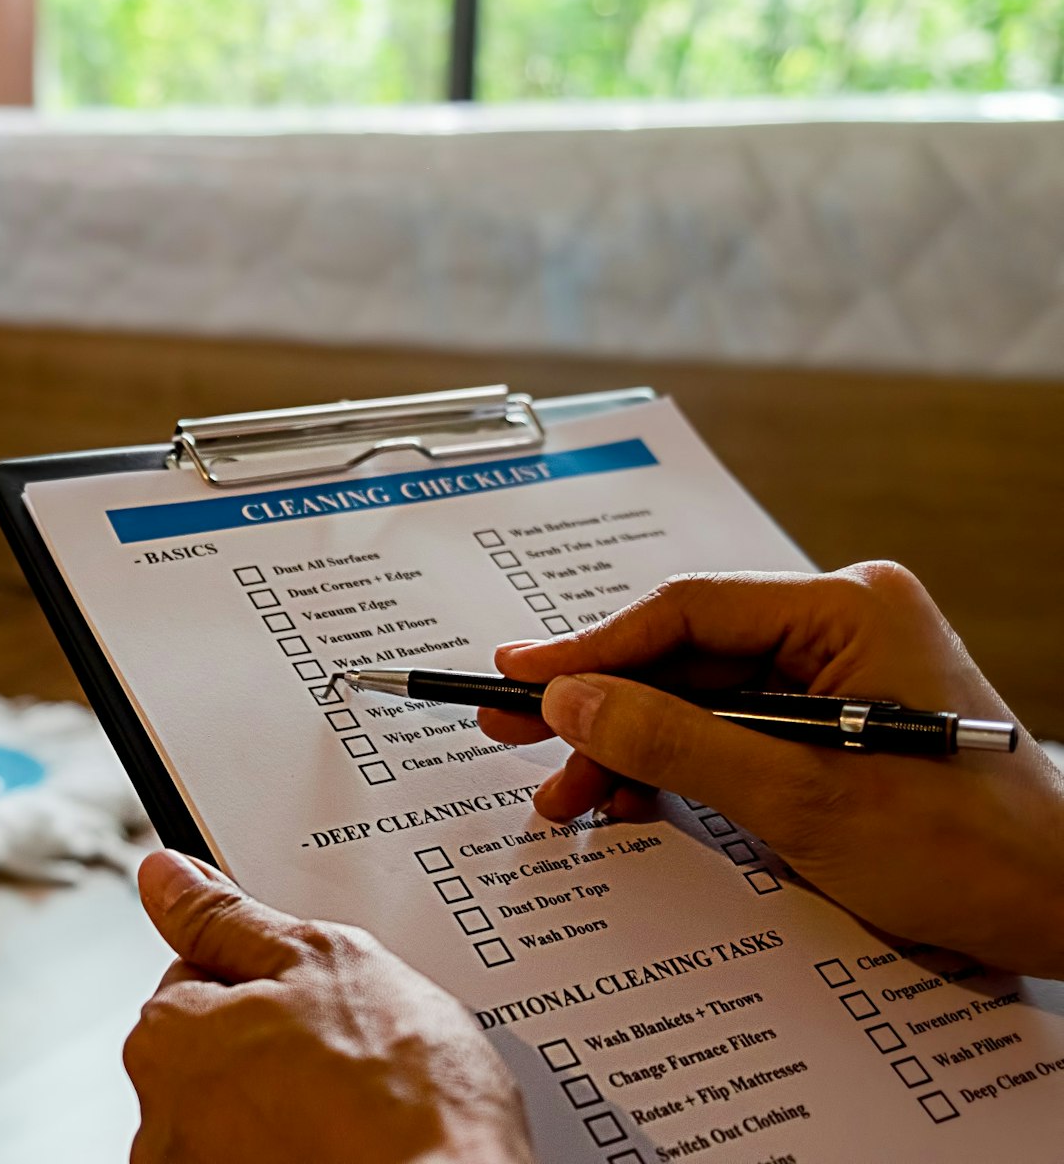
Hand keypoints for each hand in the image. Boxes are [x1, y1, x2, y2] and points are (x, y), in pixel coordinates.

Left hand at [124, 850, 530, 1163]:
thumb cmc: (399, 1096)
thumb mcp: (321, 960)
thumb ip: (229, 917)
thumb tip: (167, 878)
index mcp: (166, 1036)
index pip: (195, 974)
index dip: (266, 978)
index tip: (312, 995)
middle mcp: (160, 1117)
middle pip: (214, 1050)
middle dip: (271, 1043)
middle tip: (348, 1051)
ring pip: (239, 1114)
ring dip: (283, 1105)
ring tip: (356, 1108)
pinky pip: (260, 1159)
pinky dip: (295, 1152)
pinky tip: (348, 1148)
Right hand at [480, 562, 1063, 977]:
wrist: (1062, 912)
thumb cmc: (968, 851)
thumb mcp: (800, 801)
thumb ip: (675, 743)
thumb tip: (568, 698)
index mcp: (847, 609)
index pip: (687, 611)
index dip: (591, 649)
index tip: (518, 680)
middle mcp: (840, 625)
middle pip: (683, 656)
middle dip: (602, 709)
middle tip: (513, 736)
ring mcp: (837, 674)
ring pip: (697, 699)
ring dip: (632, 749)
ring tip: (569, 798)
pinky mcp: (831, 724)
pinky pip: (730, 731)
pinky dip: (678, 769)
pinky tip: (631, 803)